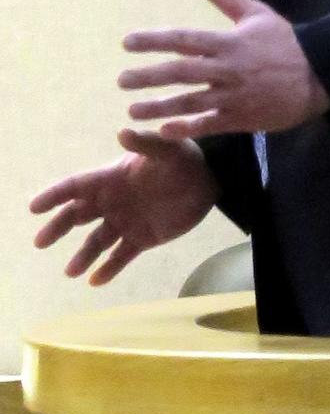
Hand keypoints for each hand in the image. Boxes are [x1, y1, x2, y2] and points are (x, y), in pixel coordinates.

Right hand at [30, 129, 218, 283]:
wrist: (210, 182)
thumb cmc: (186, 159)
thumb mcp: (168, 148)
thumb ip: (145, 143)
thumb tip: (121, 132)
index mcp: (112, 177)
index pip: (76, 186)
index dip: (55, 195)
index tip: (34, 207)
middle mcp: (113, 201)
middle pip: (77, 216)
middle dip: (58, 228)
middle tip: (41, 242)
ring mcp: (126, 221)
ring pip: (96, 241)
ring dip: (83, 255)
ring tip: (71, 271)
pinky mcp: (142, 238)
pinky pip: (120, 256)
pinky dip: (107, 269)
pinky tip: (95, 280)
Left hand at [118, 0, 329, 139]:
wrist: (319, 75)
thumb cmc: (286, 42)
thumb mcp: (256, 13)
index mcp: (229, 41)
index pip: (184, 39)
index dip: (154, 40)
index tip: (127, 43)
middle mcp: (227, 68)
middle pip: (180, 72)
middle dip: (148, 76)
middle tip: (121, 81)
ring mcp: (234, 95)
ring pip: (189, 102)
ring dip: (159, 107)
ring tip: (132, 110)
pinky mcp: (242, 118)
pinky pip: (209, 125)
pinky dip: (186, 128)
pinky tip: (163, 130)